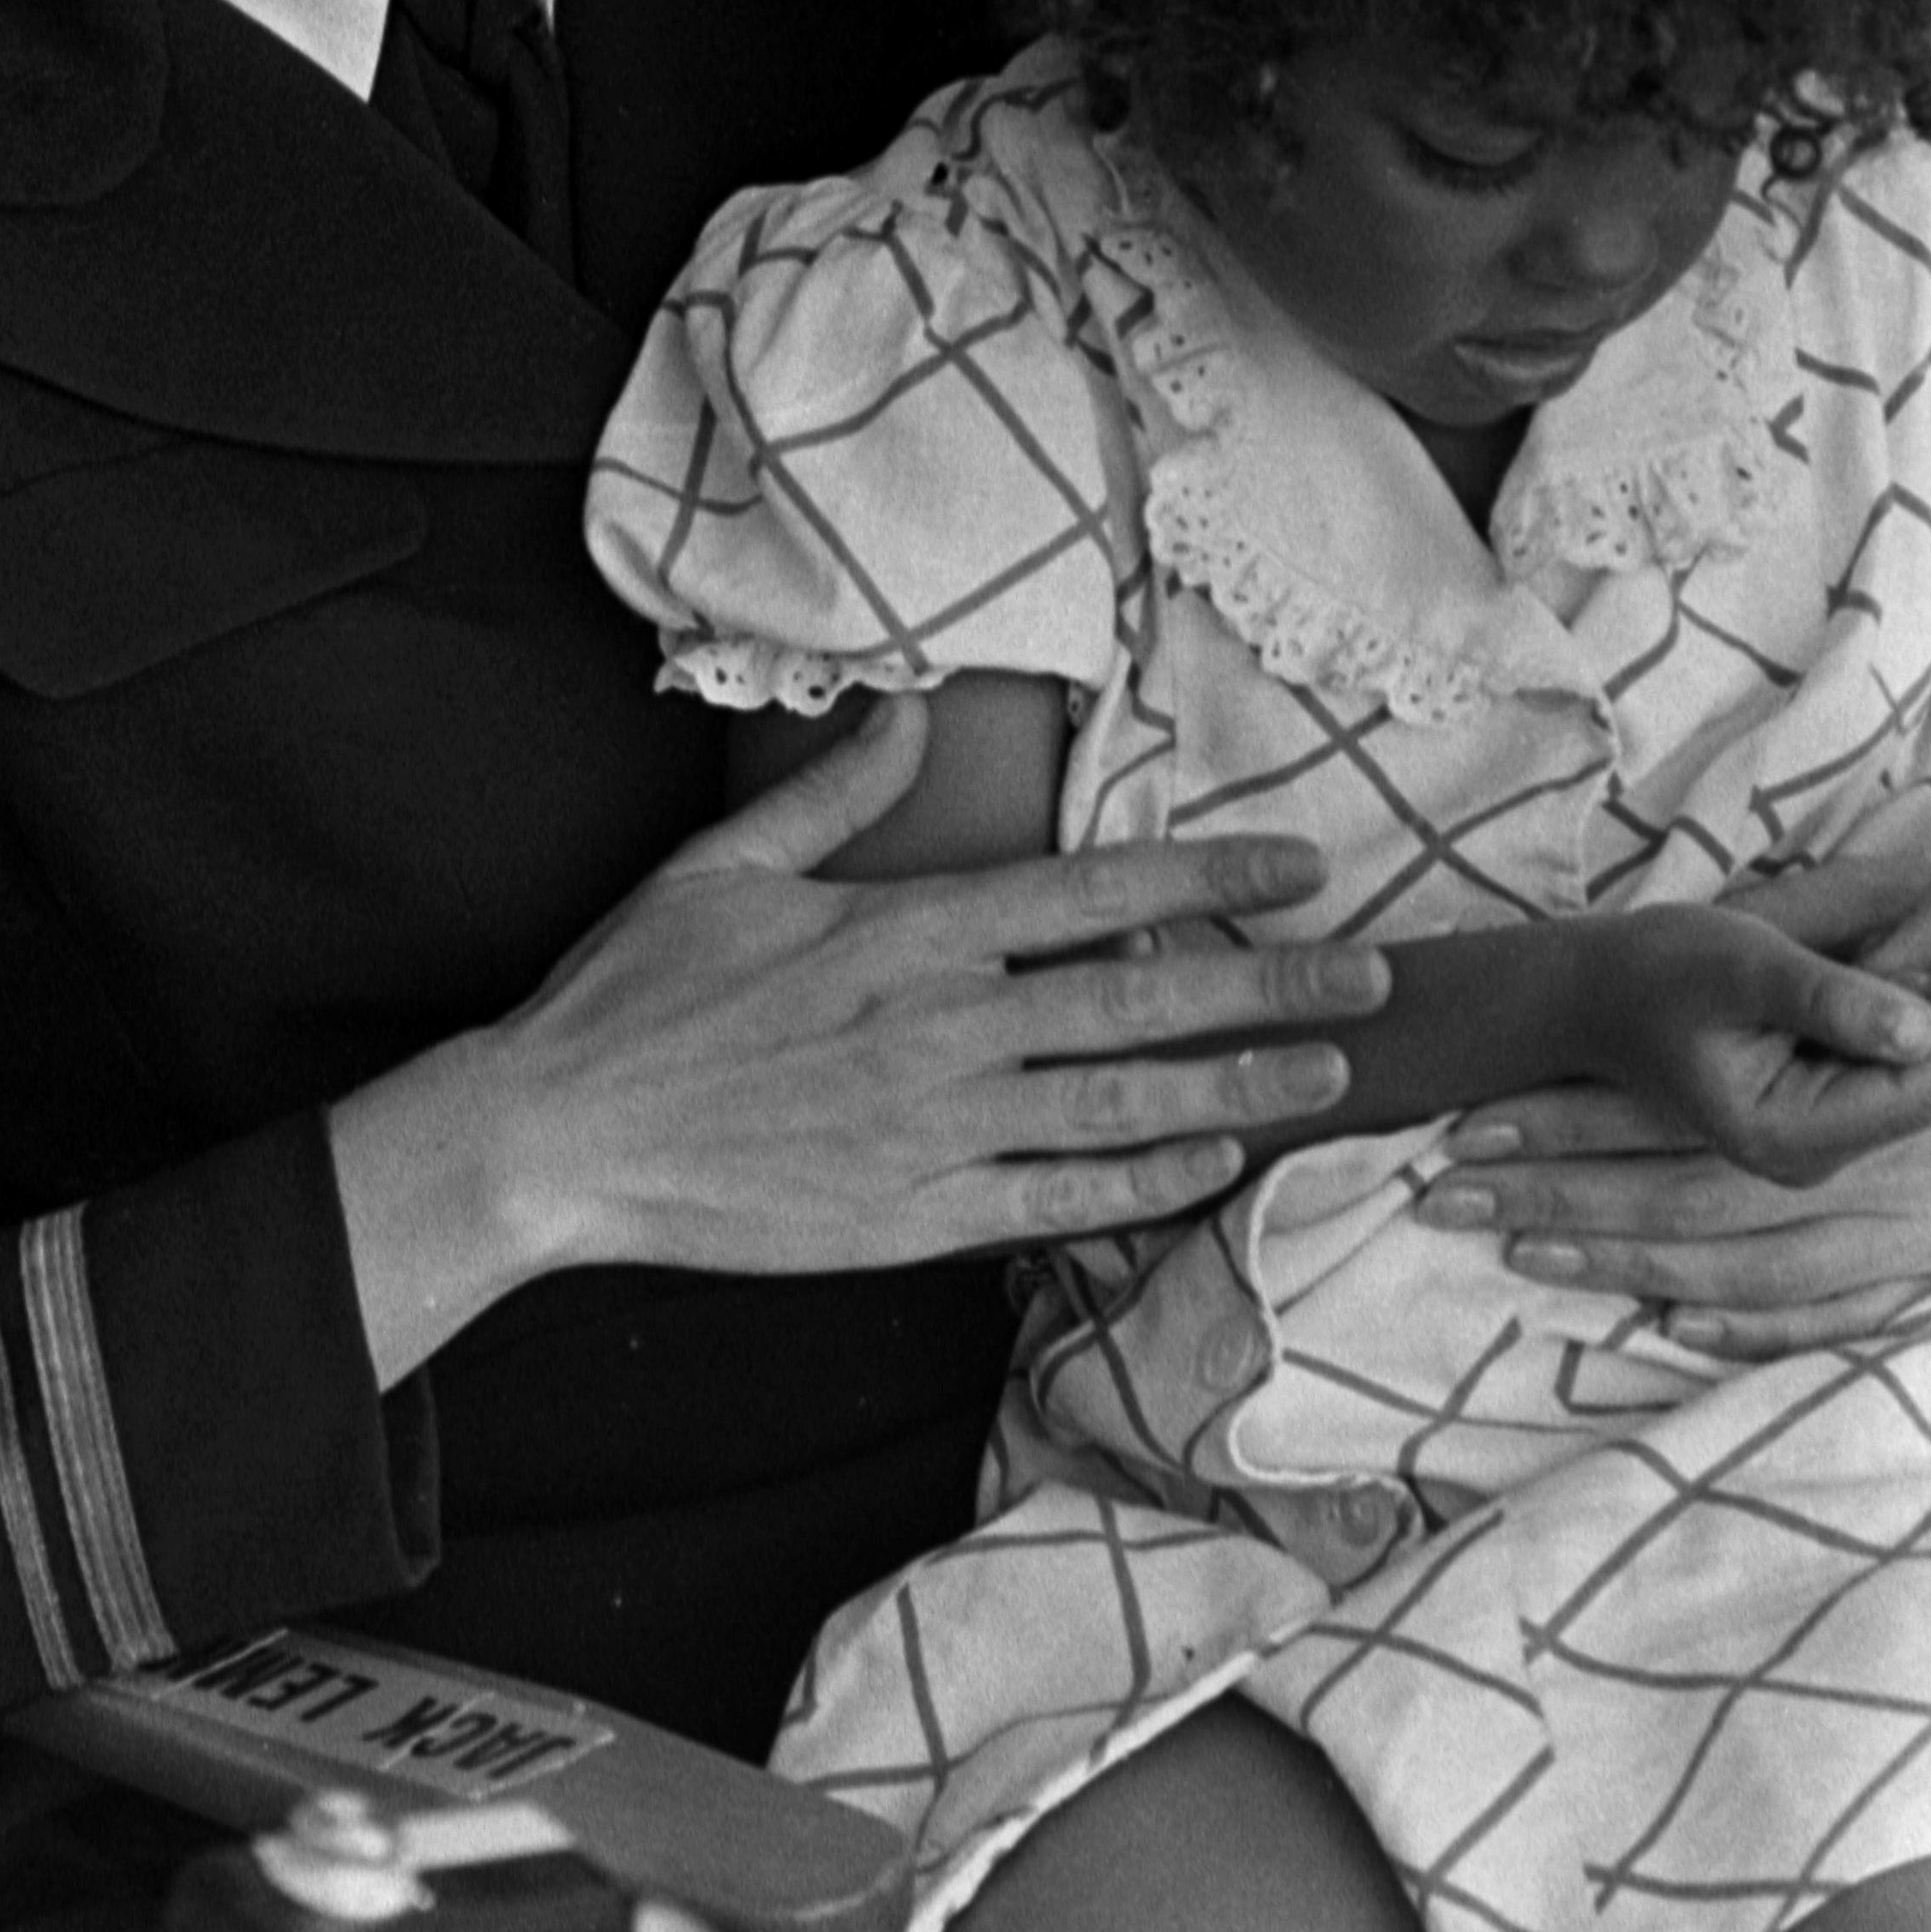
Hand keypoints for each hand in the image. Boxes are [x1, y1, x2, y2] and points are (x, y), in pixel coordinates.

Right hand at [331, 703, 1385, 1372]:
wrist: (557, 1138)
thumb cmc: (631, 998)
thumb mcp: (722, 867)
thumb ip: (835, 795)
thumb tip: (906, 715)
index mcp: (902, 932)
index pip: (1092, 892)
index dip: (1208, 872)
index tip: (1298, 865)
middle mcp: (939, 1029)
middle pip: (1141, 1000)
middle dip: (1271, 985)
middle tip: (1373, 977)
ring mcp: (934, 1131)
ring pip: (1123, 1105)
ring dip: (1238, 1086)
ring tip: (1327, 1071)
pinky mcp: (914, 1216)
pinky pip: (1057, 1198)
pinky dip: (1143, 1182)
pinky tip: (1210, 1163)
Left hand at [1413, 987, 1930, 1356]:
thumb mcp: (1881, 933)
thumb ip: (1812, 974)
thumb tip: (1694, 974)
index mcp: (1846, 1093)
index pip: (1676, 1130)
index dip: (1570, 1131)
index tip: (1470, 1132)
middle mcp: (1878, 1175)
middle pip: (1690, 1210)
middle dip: (1562, 1204)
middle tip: (1448, 1196)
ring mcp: (1912, 1232)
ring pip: (1745, 1269)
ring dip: (1624, 1264)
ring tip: (1516, 1253)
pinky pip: (1836, 1315)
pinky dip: (1754, 1324)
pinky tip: (1673, 1321)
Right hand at [1554, 904, 1930, 1184]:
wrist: (1595, 996)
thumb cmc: (1660, 969)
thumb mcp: (1743, 967)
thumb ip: (1831, 998)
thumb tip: (1928, 1024)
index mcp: (1787, 1136)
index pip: (1911, 1090)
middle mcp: (1814, 1155)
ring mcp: (1824, 1139)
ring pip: (1929, 1084)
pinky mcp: (1830, 1111)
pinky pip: (1908, 1072)